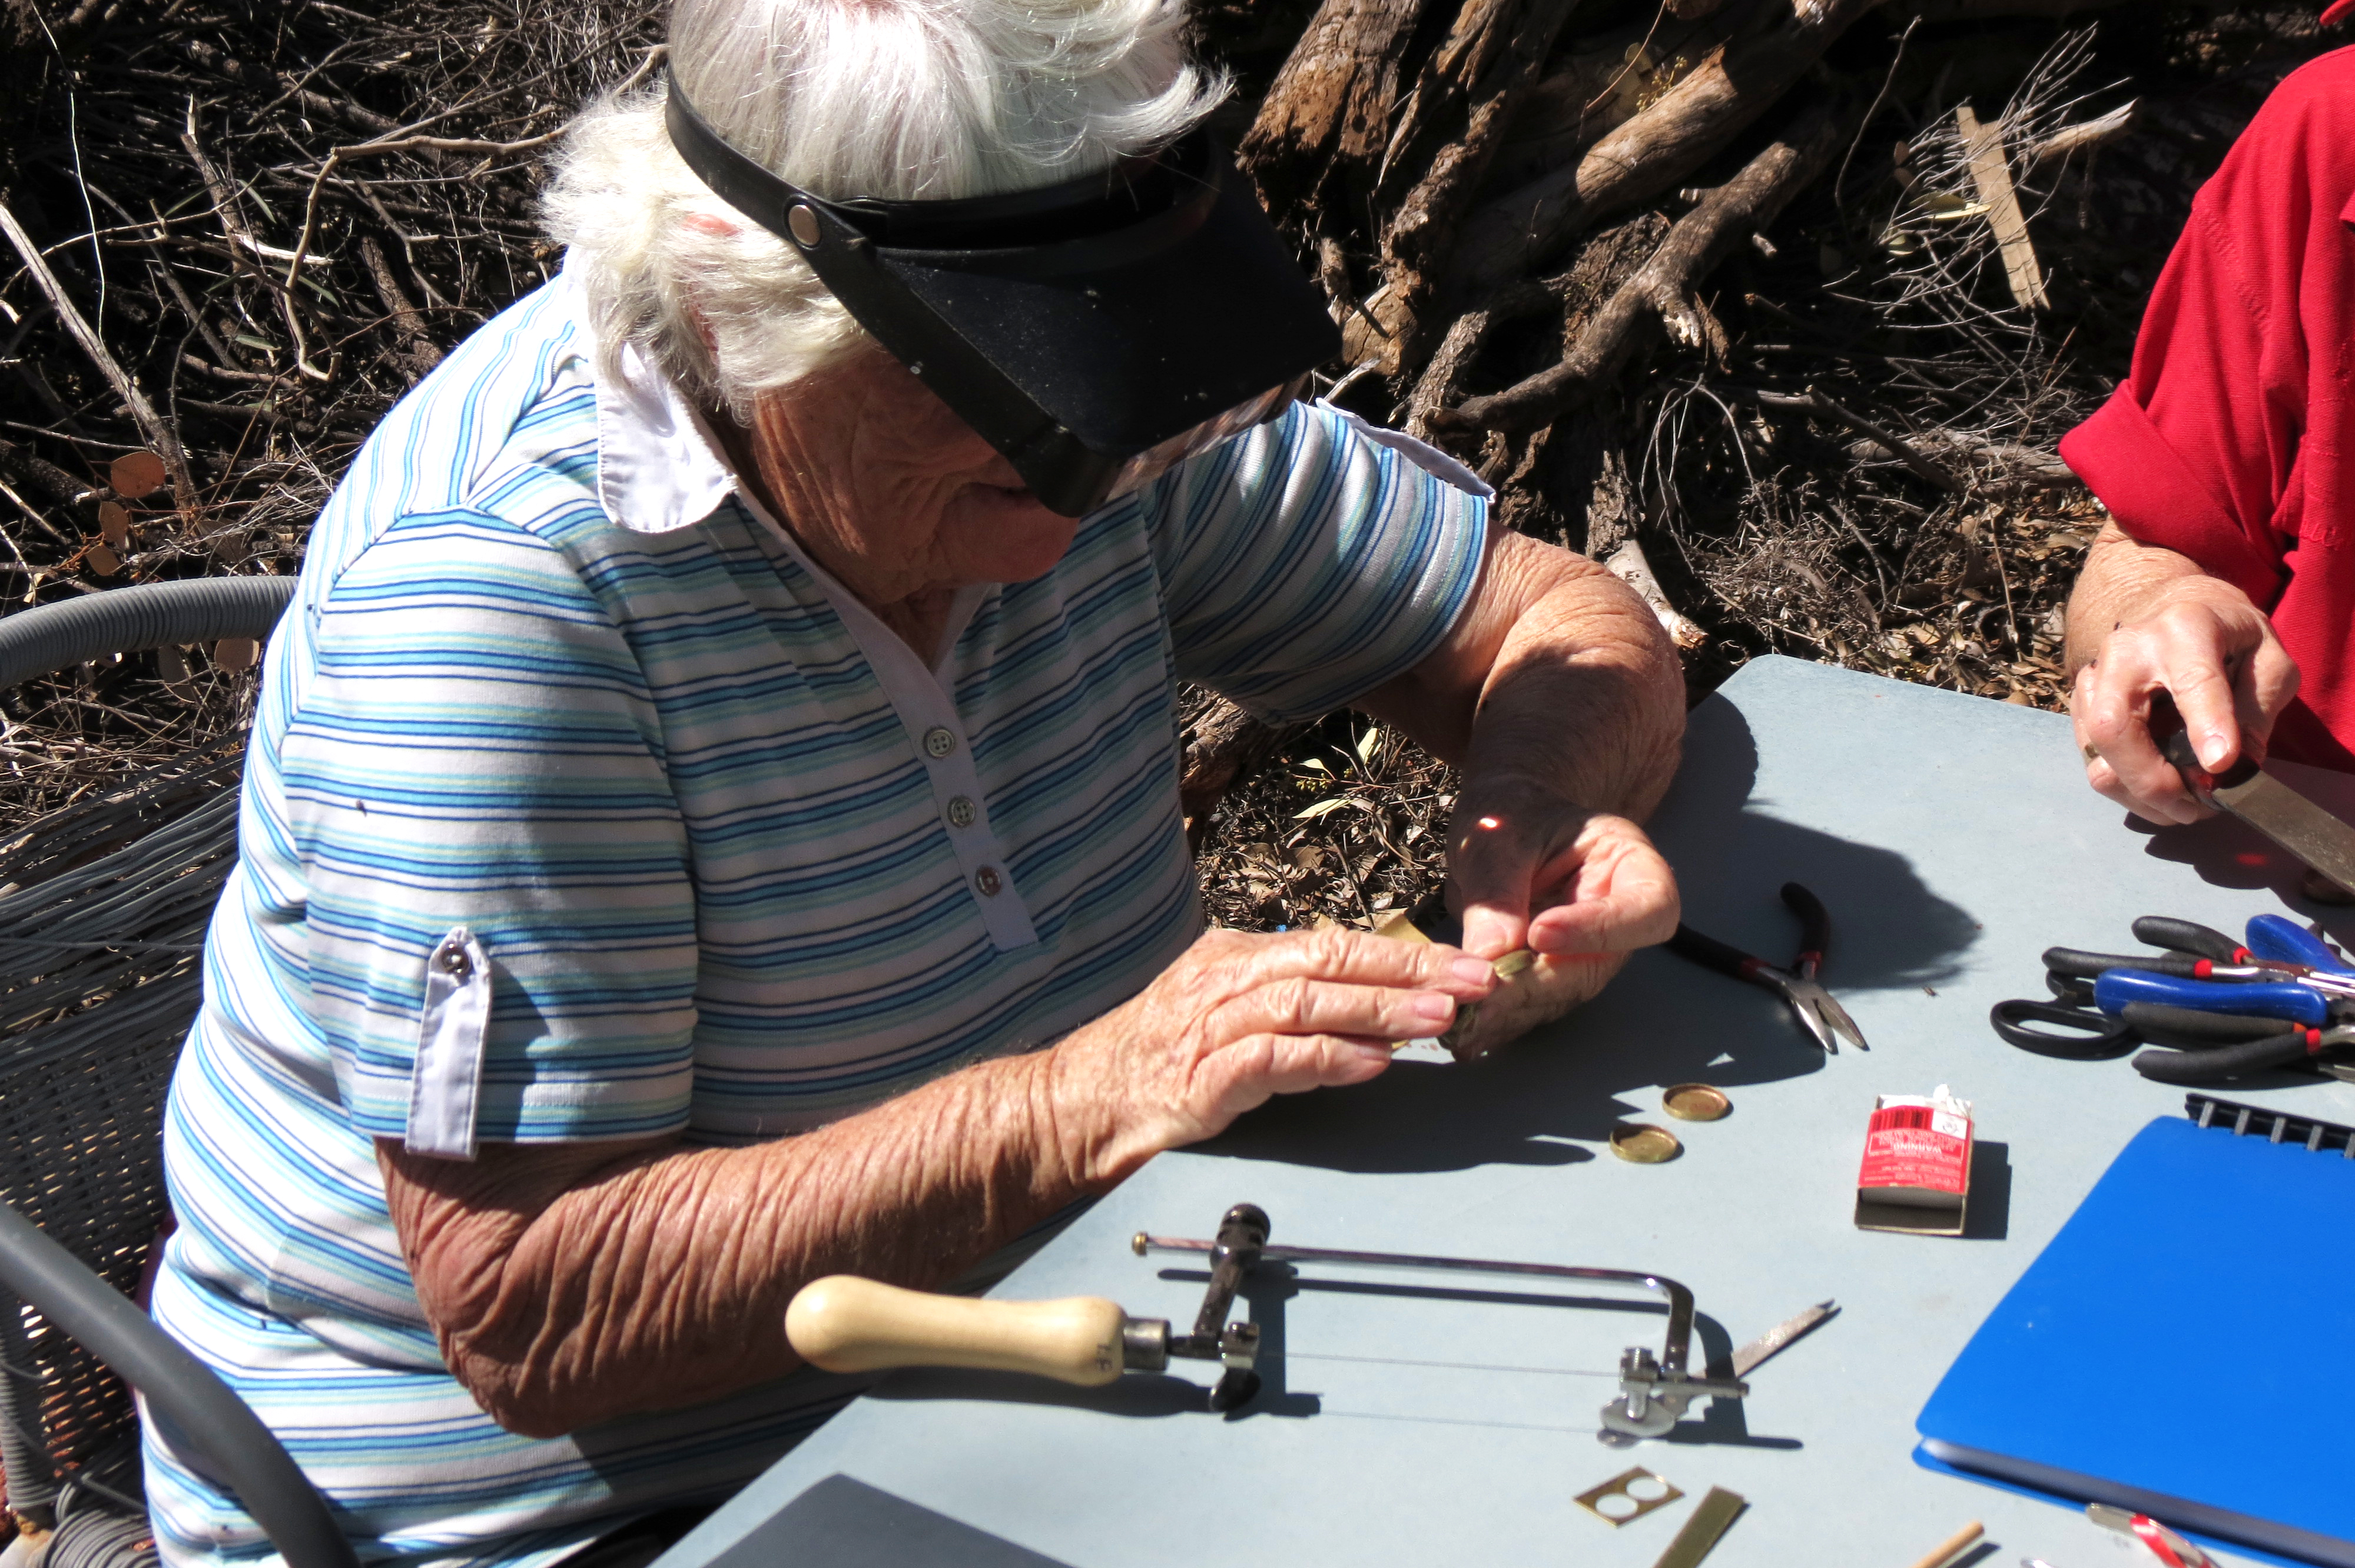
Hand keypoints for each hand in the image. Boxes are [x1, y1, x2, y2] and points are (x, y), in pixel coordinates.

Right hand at [1046, 927, 1499, 1182]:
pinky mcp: (1198, 1080)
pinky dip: (1325, 1058)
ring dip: (1378, 1009)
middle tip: (1475, 980)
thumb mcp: (1223, 1014)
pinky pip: (1271, 1061)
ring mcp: (1209, 1027)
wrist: (1073, 1107)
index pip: (1332, 942)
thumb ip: (1292, 1008)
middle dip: (1408, 969)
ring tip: (1439, 1017)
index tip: (1463, 964)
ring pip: (1305, 1002)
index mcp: (1235, 956)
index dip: (1403, 953)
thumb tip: (1379, 1014)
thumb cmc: (1155, 1064)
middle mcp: (1225, 979)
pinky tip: (1371, 1063)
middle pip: (1328, 959)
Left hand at [1441, 773, 1680, 1057]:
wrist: (1502, 824)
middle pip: (1595, 966)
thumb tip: (1492, 953)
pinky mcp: (1551, 976)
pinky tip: (1465, 1033)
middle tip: (1485, 999)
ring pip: (1561, 995)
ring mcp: (1587, 954)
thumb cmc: (1514, 813)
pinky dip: (1499, 1020)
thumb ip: (1500, 886)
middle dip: (1537, 985)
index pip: (1648, 909)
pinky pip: (1533, 1005)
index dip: (1600, 929)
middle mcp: (1618, 920)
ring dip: (1514, 1013)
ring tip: (1467, 1024)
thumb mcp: (1502, 832)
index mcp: (1631, 867)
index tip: (1541, 932)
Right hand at [2071, 579, 2297, 824]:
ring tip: (2183, 807)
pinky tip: (2159, 791)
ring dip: (2139, 794)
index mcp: (2184, 628)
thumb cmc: (2228, 634)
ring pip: (2097, 754)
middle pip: (2115, 727)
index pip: (2192, 683)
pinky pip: (2091, 761)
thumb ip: (2258, 708)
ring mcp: (2094, 678)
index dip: (2206, 726)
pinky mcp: (2081, 706)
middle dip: (2152, 781)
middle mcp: (2126, 651)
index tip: (2221, 767)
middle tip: (2195, 807)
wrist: (2172, 607)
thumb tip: (2236, 769)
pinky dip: (2125, 788)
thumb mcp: (2268, 657)